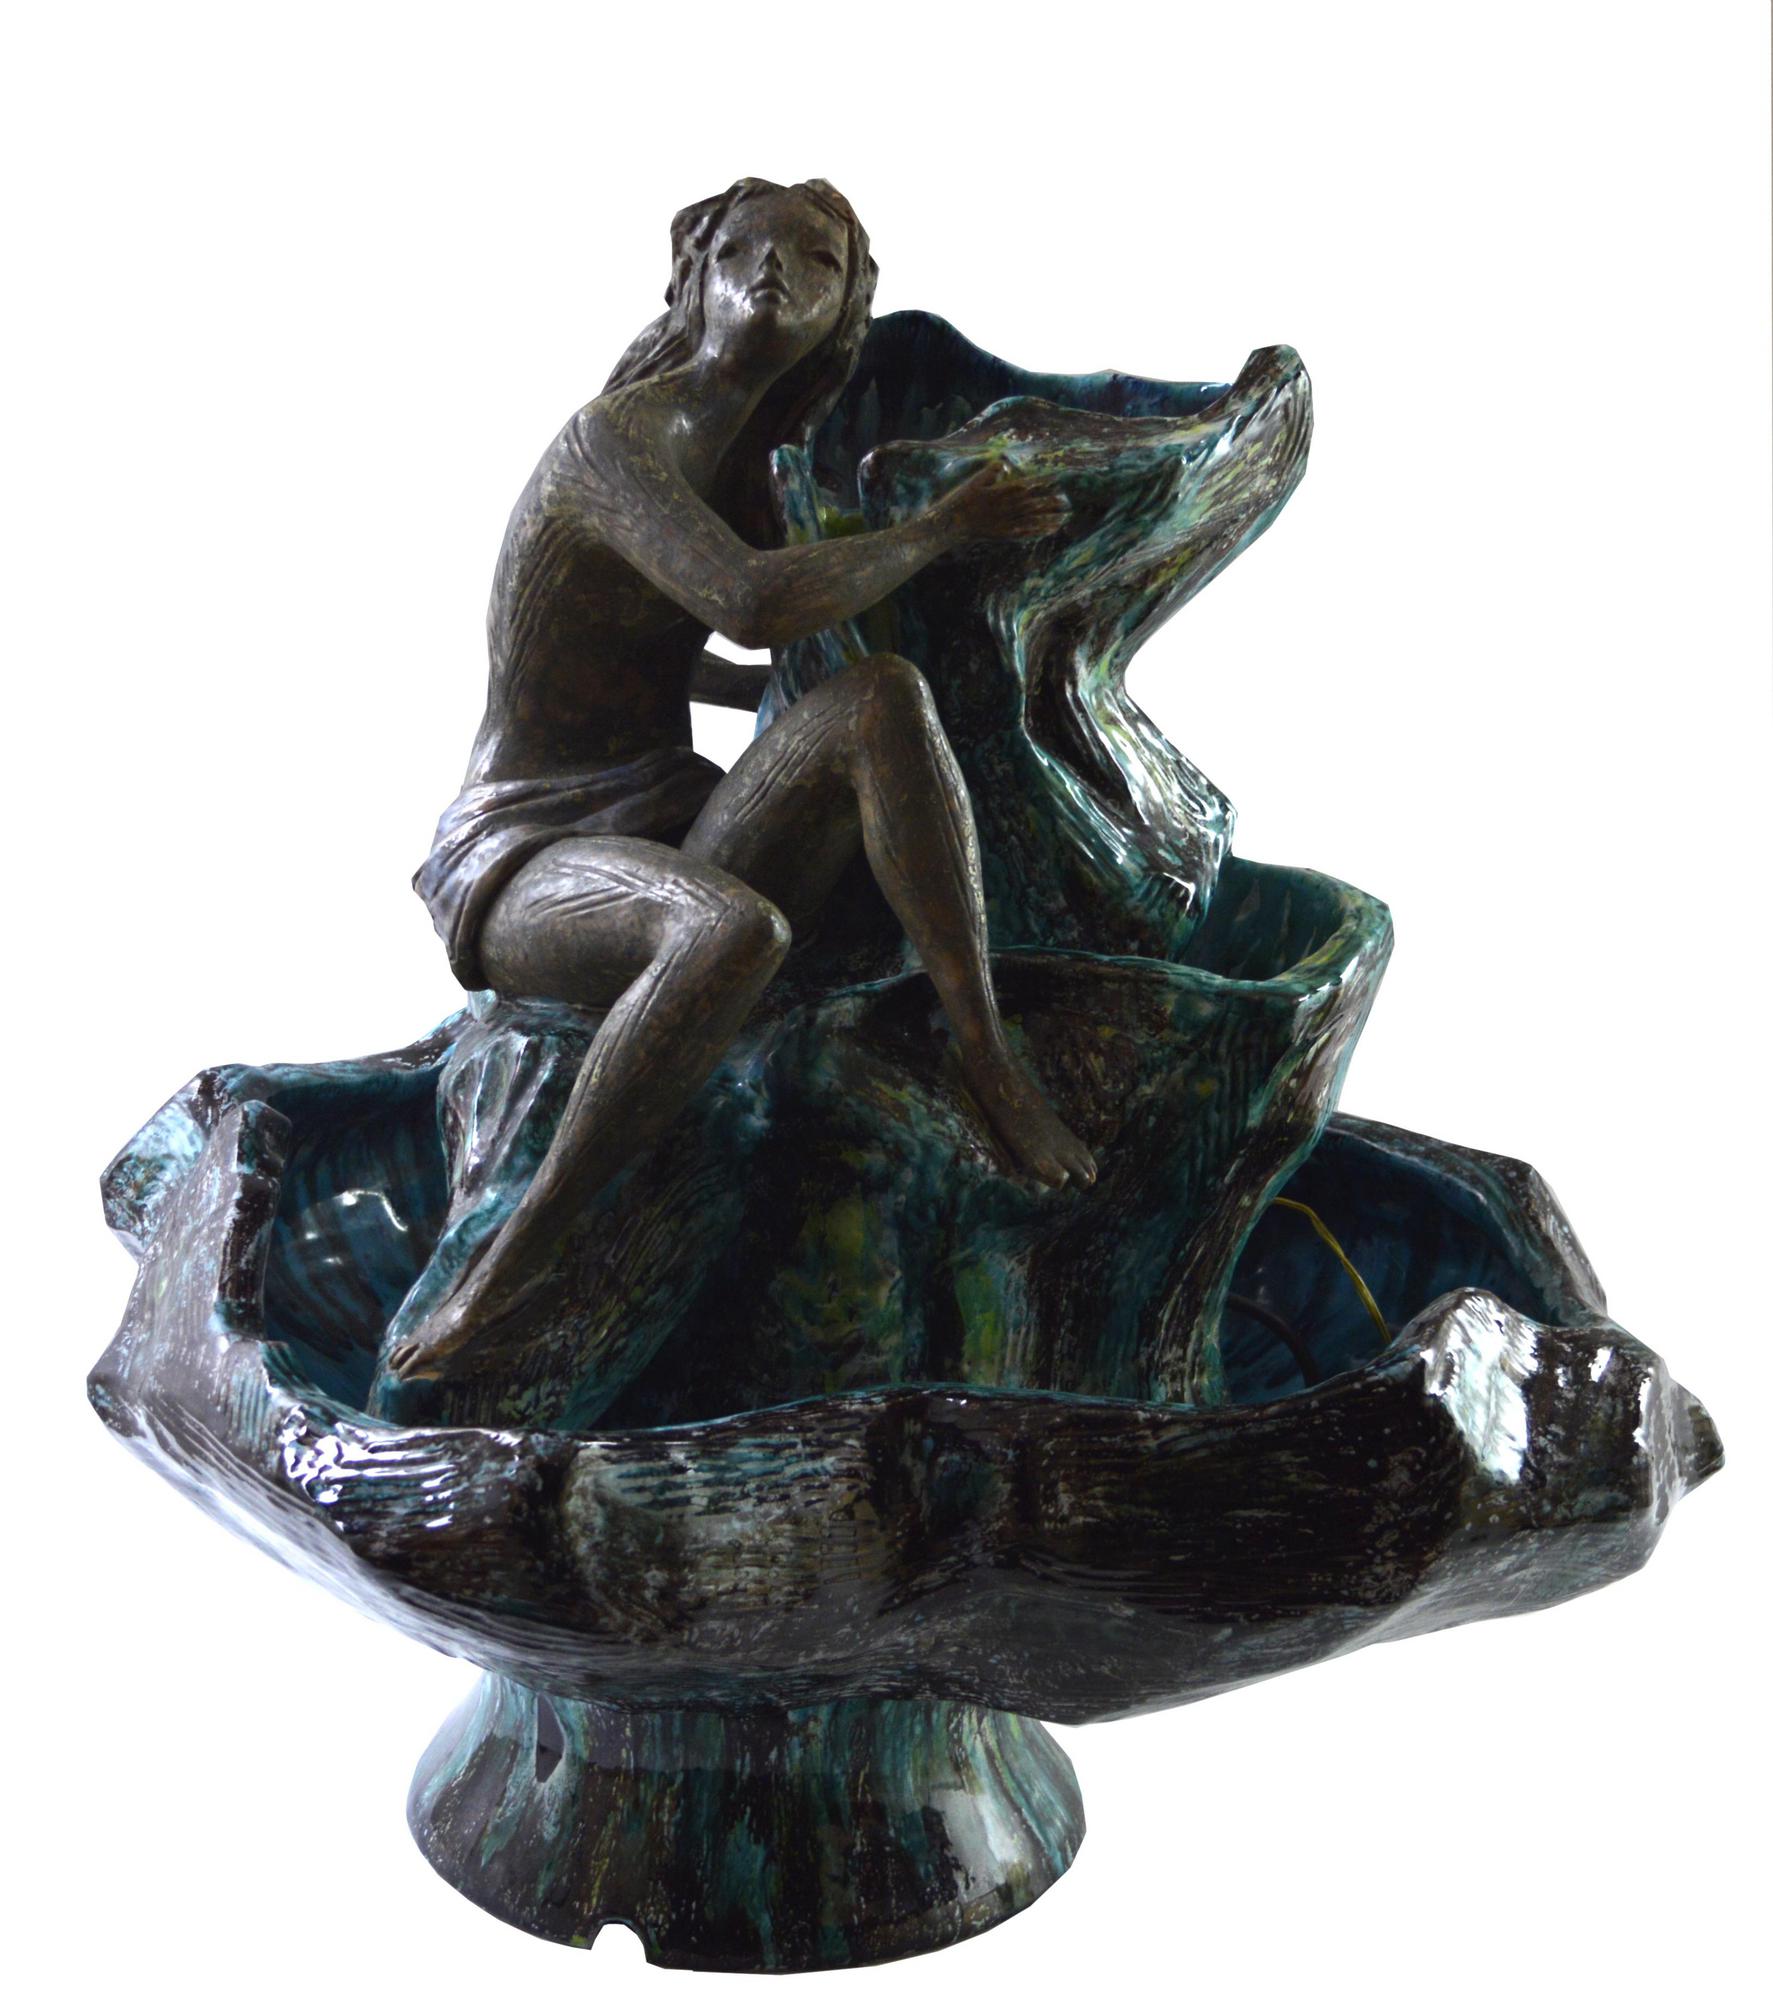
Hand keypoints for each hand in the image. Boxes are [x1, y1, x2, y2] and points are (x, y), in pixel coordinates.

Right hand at [935, 459, 1069, 545]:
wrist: (950, 524)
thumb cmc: (960, 500)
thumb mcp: (973, 481)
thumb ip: (989, 472)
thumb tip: (1002, 464)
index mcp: (1001, 492)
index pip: (1026, 485)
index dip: (1041, 482)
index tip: (1056, 479)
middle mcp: (1007, 507)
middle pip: (1033, 503)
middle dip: (1051, 502)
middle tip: (1067, 501)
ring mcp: (1006, 522)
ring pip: (1032, 519)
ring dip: (1049, 518)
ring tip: (1064, 517)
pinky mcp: (1003, 534)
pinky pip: (1024, 532)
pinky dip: (1037, 531)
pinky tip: (1048, 531)